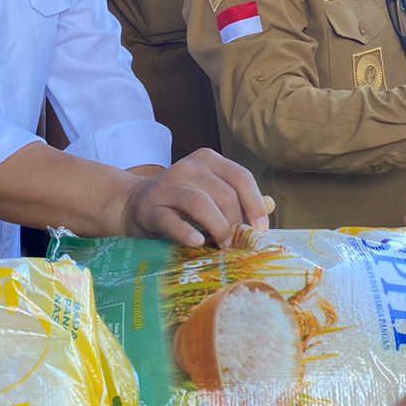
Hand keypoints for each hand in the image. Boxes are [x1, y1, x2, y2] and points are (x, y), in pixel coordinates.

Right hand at [122, 148, 269, 247]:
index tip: (261, 230)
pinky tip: (198, 242)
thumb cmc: (181, 202)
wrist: (133, 204)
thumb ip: (240, 198)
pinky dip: (187, 233)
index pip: (241, 177)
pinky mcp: (151, 208)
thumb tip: (271, 204)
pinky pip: (172, 221)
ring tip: (223, 245)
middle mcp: (189, 167)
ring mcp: (167, 186)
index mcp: (208, 160)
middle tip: (238, 243)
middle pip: (224, 194)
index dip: (255, 204)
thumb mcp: (211, 194)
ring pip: (200, 204)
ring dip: (218, 228)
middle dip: (236, 222)